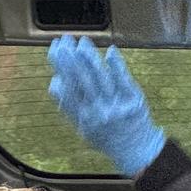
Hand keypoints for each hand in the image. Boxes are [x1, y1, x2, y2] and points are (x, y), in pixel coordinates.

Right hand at [47, 35, 165, 177]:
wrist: (136, 149)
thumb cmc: (108, 137)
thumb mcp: (84, 129)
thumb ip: (69, 109)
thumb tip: (54, 83)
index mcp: (84, 118)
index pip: (67, 88)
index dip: (60, 68)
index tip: (54, 50)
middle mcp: (99, 112)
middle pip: (81, 80)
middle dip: (70, 58)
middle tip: (64, 40)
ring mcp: (117, 105)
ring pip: (100, 76)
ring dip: (89, 57)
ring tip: (82, 42)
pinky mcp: (134, 99)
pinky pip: (123, 78)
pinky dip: (116, 64)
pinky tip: (109, 51)